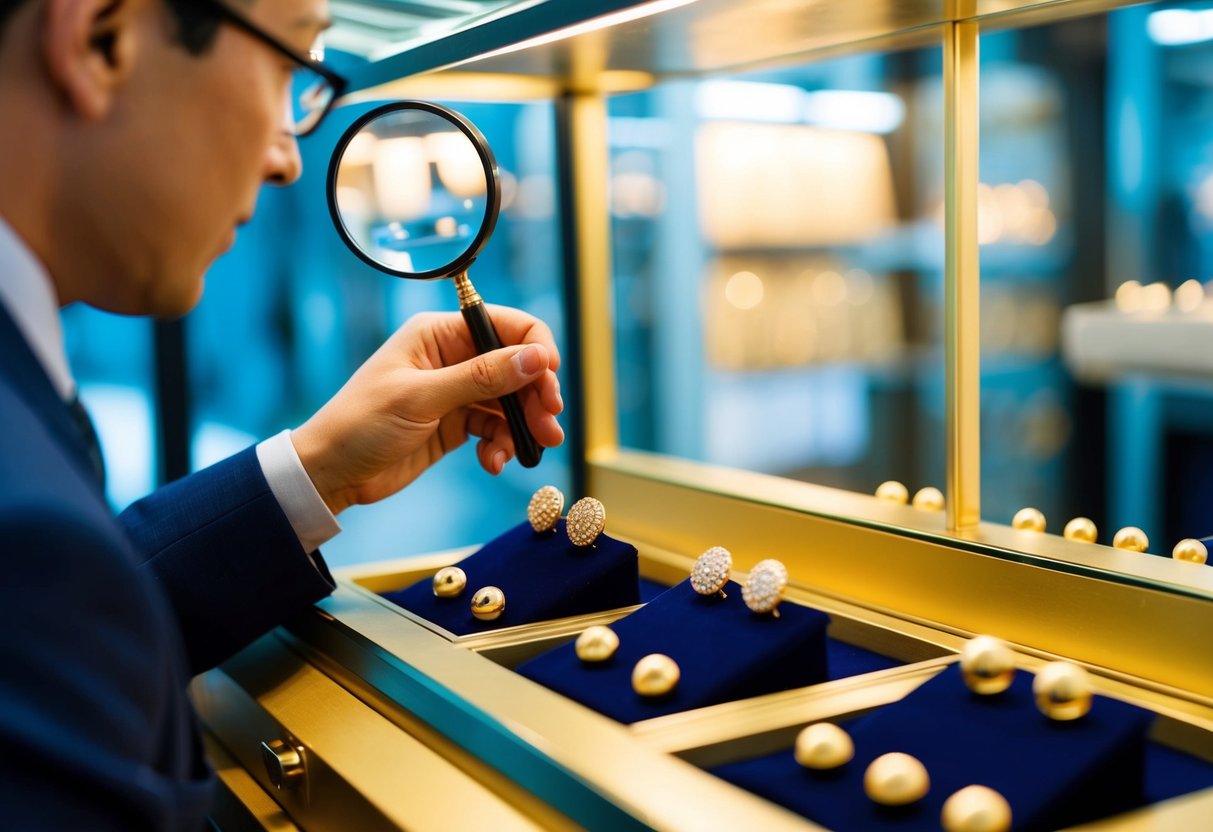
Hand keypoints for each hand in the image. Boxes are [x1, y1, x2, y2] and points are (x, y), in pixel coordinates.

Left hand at [290, 306, 563, 514]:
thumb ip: (481, 378)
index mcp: (439, 334)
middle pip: (516, 365)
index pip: (506, 325)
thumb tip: (535, 359)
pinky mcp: (456, 422)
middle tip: (548, 427)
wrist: (331, 472)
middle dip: (536, 396)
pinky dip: (502, 444)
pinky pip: (496, 427)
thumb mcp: (423, 398)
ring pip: (511, 400)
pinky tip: (492, 462)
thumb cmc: (361, 424)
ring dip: (524, 425)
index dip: (535, 350)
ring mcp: (455, 390)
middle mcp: (452, 356)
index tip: (549, 384)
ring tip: (528, 451)